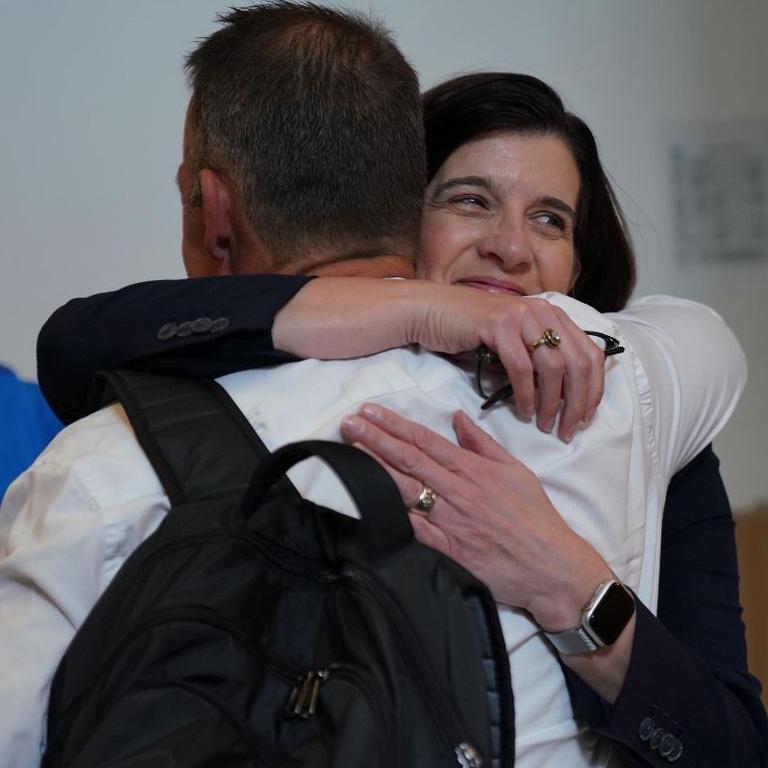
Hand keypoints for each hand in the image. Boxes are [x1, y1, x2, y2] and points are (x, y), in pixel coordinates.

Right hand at [273, 278, 604, 442]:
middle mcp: (543, 311)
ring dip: (552, 403)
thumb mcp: (513, 342)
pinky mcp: (499, 326)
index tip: (585, 417)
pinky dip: (526, 394)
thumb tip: (562, 397)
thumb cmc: (469, 332)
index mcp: (552, 315)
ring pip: (554, 367)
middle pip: (579, 362)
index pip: (590, 353)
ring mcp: (521, 316)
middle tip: (568, 430)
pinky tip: (524, 411)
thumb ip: (537, 359)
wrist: (429, 313)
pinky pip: (522, 368)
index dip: (593, 388)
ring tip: (545, 425)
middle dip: (577, 402)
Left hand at [340, 403, 611, 631]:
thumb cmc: (536, 517)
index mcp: (474, 470)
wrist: (552, 567)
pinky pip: (414, 530)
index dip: (395, 425)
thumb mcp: (516, 470)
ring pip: (406, 490)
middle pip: (409, 460)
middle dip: (376, 438)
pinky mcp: (449, 551)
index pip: (426, 441)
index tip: (370, 412)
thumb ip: (483, 443)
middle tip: (348, 422)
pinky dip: (390, 515)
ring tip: (351, 450)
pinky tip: (366, 501)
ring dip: (376, 467)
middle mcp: (458, 492)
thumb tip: (456, 417)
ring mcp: (451, 522)